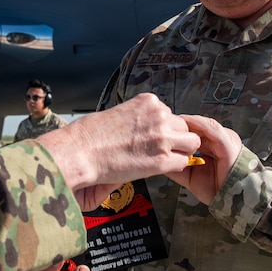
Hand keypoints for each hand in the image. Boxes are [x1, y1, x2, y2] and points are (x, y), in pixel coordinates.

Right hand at [39, 93, 200, 208]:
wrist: (80, 152)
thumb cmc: (89, 136)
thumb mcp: (117, 114)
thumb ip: (137, 118)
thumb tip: (143, 131)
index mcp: (147, 102)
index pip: (170, 114)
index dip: (164, 128)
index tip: (154, 137)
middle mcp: (158, 115)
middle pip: (184, 126)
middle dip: (175, 139)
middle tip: (159, 150)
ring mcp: (162, 136)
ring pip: (190, 143)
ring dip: (179, 152)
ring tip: (160, 160)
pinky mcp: (162, 158)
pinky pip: (183, 162)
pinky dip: (173, 167)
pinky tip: (156, 168)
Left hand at [164, 115, 242, 204]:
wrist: (232, 199)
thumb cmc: (215, 189)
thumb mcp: (190, 176)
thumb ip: (176, 167)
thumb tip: (159, 161)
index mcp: (211, 146)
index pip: (192, 132)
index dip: (177, 130)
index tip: (161, 128)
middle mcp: (218, 140)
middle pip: (196, 126)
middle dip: (180, 125)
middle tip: (163, 121)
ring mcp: (225, 139)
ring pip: (203, 125)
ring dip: (187, 122)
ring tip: (172, 120)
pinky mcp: (228, 142)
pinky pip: (212, 130)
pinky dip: (198, 124)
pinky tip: (186, 122)